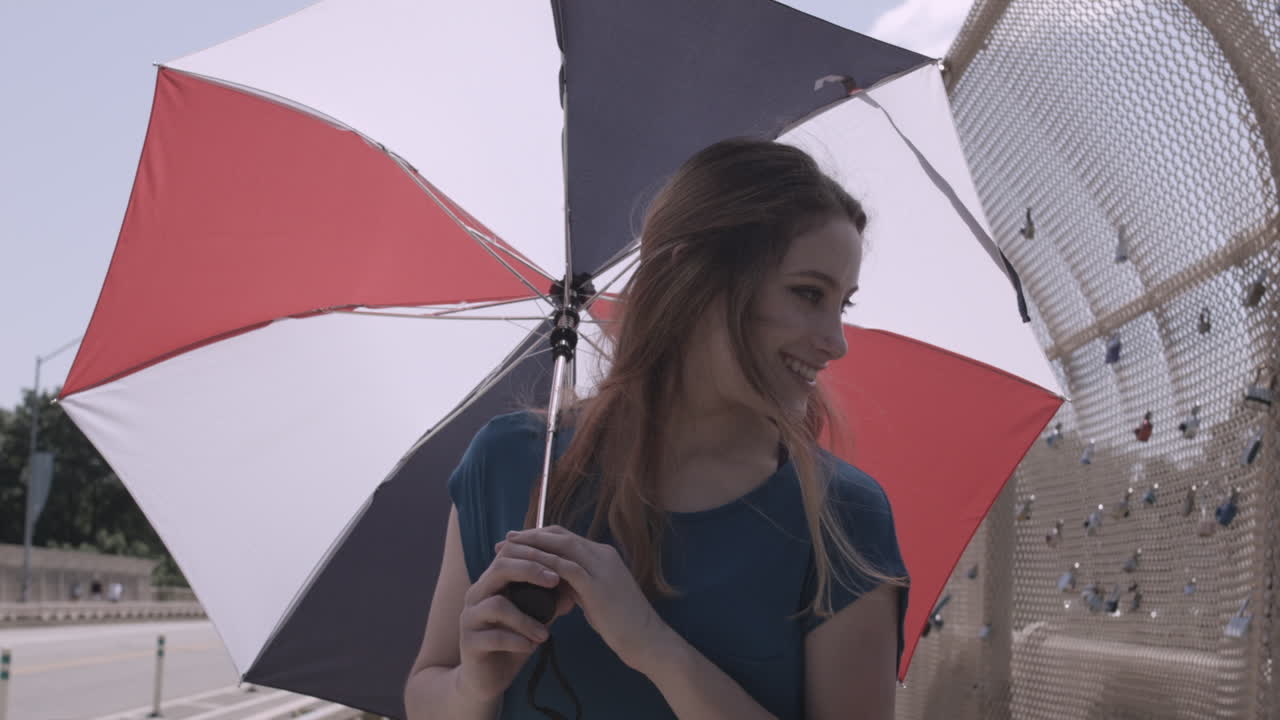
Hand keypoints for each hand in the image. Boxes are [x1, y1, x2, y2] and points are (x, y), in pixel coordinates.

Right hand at [455, 542, 573, 702]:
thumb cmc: (512, 643)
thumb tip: (575, 587)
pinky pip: (493, 636)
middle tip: (555, 581)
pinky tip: (531, 647)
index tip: (562, 561)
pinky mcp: (469, 643)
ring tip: (544, 634)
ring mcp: (470, 618)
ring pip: (497, 605)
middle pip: (500, 568)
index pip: (509, 553)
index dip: (535, 552)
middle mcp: (477, 594)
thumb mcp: (534, 619)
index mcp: (492, 583)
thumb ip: (550, 603)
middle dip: (530, 570)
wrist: (486, 679)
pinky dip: (517, 641)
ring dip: (526, 619)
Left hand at [500, 526, 671, 673]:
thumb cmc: (622, 623)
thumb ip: (579, 585)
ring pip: (560, 546)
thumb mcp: (597, 597)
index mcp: (603, 555)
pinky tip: (524, 568)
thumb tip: (557, 583)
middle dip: (530, 536)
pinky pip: (564, 568)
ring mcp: (601, 567)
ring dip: (531, 546)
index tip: (517, 540)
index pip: (566, 536)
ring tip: (507, 549)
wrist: (646, 639)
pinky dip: (542, 564)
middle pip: (560, 535)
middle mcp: (602, 554)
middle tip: (505, 539)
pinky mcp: (596, 584)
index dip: (540, 536)